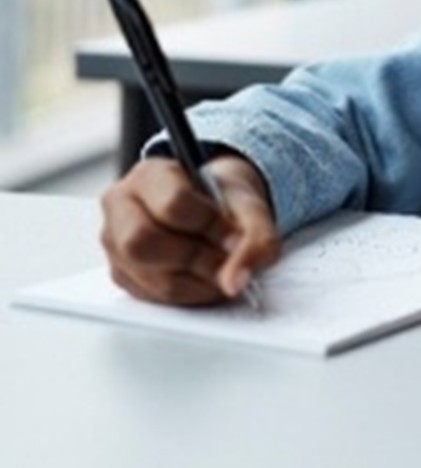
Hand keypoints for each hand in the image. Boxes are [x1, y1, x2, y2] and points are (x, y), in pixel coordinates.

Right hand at [99, 154, 280, 305]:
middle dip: (195, 258)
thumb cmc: (223, 202)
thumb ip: (256, 237)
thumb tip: (236, 279)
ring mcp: (114, 242)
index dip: (209, 226)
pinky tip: (204, 281)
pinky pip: (151, 296)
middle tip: (226, 262)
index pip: (172, 203)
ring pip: (146, 275)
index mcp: (150, 174)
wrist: (214, 211)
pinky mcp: (121, 274)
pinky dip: (187, 295)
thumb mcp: (250, 207)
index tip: (235, 237)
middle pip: (143, 242)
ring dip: (195, 282)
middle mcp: (121, 205)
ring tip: (220, 272)